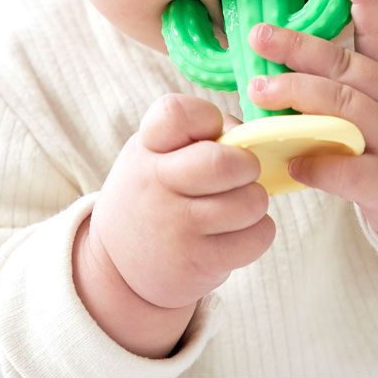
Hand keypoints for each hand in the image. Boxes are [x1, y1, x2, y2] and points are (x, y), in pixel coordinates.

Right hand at [87, 94, 274, 309]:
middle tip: (243, 173)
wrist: (117, 265)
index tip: (210, 133)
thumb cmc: (153, 193)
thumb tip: (250, 135)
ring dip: (256, 200)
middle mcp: (157, 183)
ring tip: (241, 203)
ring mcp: (175, 226)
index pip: (176, 113)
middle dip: (248, 165)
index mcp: (147, 146)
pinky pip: (255, 237)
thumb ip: (200, 134)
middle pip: (222, 162)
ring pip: (248, 203)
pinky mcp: (196, 262)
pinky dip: (259, 232)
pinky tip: (240, 230)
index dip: (205, 117)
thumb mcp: (158, 153)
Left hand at [247, 0, 377, 251]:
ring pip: (344, 107)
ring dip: (297, 94)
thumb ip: (366, 73)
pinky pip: (351, 171)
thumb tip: (300, 55)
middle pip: (345, 66)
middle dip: (298, 49)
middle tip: (258, 36)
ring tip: (257, 88)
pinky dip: (319, 163)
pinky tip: (293, 159)